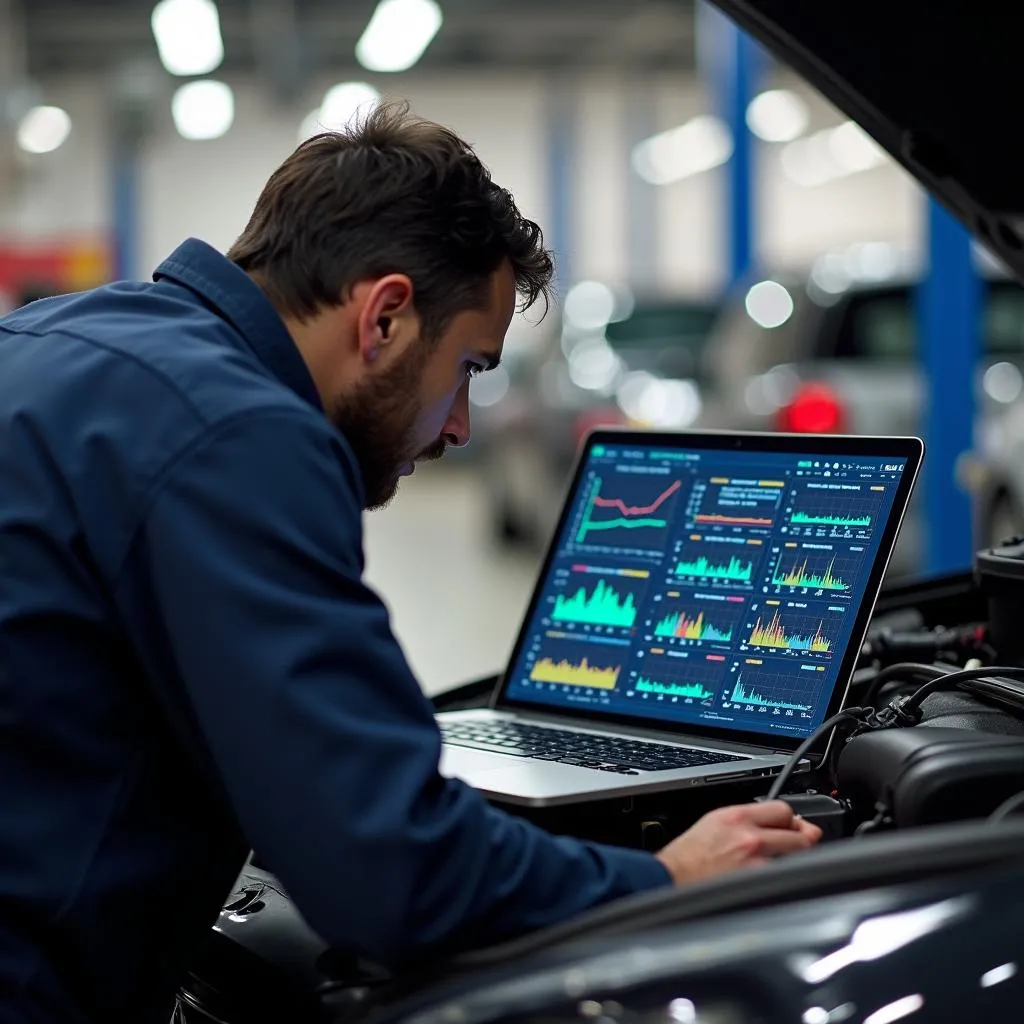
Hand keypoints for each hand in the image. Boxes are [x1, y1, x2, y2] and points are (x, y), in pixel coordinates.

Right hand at [655, 800, 822, 885]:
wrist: (670, 878)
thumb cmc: (687, 855)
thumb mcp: (713, 822)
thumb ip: (744, 820)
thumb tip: (770, 824)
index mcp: (737, 817)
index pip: (783, 809)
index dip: (791, 819)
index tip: (792, 825)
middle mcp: (750, 836)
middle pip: (799, 833)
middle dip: (802, 839)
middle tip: (799, 845)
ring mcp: (757, 863)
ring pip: (798, 857)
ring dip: (797, 860)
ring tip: (788, 863)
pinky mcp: (759, 886)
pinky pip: (786, 878)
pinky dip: (787, 879)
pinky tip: (778, 880)